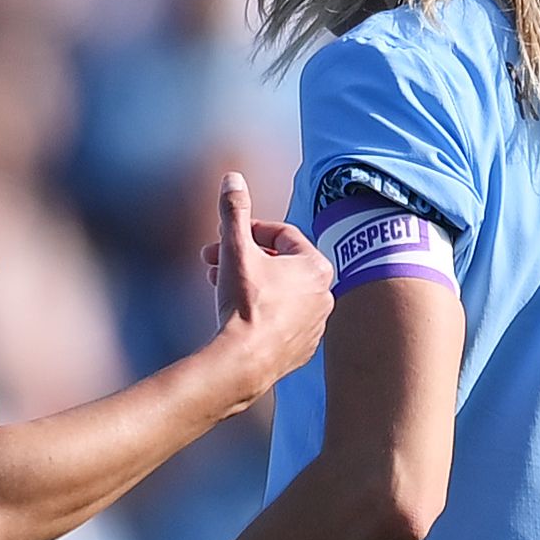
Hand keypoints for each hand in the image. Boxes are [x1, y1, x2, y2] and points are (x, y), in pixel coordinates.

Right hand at [200, 171, 332, 401]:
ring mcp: (316, 324)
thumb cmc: (244, 303)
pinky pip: (281, 320)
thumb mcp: (236, 249)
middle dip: (244, 259)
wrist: (244, 362)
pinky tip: (237, 317)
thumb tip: (233, 178)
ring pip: (280, 293)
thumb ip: (234, 211)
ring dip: (251, 285)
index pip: (281, 235)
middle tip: (214, 262)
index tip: (225, 239)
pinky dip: (261, 313)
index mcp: (316, 266)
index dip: (247, 232)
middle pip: (280, 264)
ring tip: (219, 288)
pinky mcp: (303, 349)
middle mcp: (324, 294)